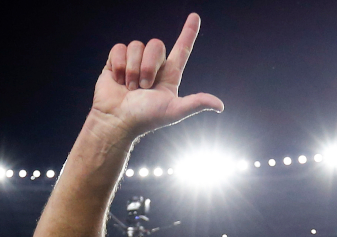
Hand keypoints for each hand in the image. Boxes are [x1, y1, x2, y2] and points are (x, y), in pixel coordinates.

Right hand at [90, 13, 223, 140]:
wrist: (117, 121)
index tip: (195, 16)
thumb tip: (220, 106)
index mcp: (169, 74)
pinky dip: (119, 65)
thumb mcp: (174, 111)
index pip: (182, 49)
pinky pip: (119, 48)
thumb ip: (196, 103)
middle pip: (156, 44)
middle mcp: (153, 66)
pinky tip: (118, 80)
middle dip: (149, 65)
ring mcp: (134, 63)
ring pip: (136, 46)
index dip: (189, 32)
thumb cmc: (146, 119)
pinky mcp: (116, 62)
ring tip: (130, 87)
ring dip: (132, 69)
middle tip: (143, 87)